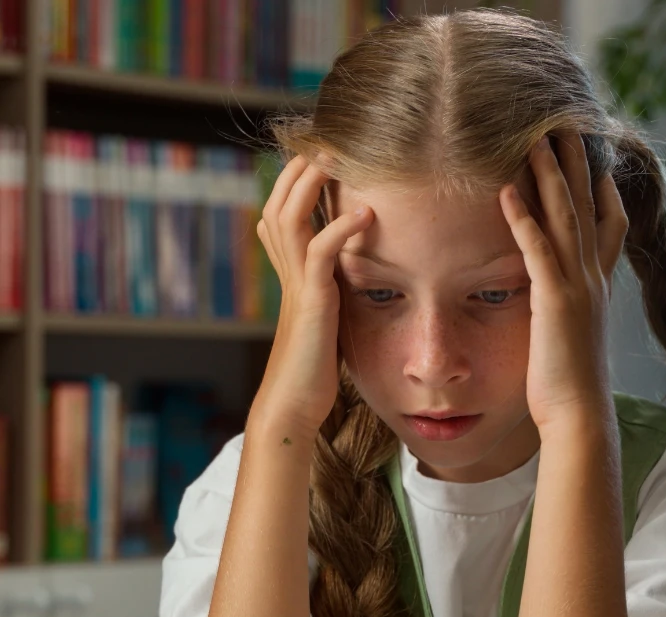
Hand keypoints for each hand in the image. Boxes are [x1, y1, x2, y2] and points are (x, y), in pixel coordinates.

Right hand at [253, 155, 372, 441]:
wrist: (294, 406)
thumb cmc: (313, 372)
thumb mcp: (325, 322)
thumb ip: (332, 294)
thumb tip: (351, 280)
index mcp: (290, 277)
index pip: (282, 214)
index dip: (297, 183)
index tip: (325, 157)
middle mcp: (287, 275)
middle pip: (278, 204)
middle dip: (300, 169)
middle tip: (328, 141)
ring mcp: (296, 287)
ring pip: (289, 218)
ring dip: (311, 185)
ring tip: (336, 158)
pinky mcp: (312, 304)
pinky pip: (319, 254)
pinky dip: (340, 229)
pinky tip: (365, 213)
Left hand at [499, 134, 628, 430]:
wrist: (578, 414)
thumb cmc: (569, 383)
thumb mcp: (572, 337)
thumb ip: (568, 311)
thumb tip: (557, 303)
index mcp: (598, 286)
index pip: (609, 225)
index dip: (603, 189)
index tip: (595, 158)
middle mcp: (594, 278)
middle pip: (589, 206)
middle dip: (578, 162)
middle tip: (566, 123)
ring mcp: (578, 286)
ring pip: (567, 217)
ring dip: (551, 174)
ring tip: (536, 136)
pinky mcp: (556, 301)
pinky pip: (537, 249)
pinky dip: (524, 218)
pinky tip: (507, 189)